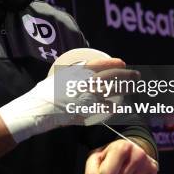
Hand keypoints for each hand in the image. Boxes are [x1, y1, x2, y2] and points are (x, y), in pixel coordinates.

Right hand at [0, 56, 136, 142]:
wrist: (37, 110)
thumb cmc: (42, 93)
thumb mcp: (55, 77)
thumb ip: (69, 74)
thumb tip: (77, 71)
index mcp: (77, 72)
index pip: (99, 64)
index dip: (112, 63)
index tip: (121, 62)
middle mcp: (85, 82)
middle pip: (111, 76)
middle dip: (126, 75)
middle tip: (136, 75)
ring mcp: (88, 97)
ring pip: (112, 91)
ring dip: (124, 89)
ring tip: (132, 88)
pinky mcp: (88, 110)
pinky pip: (104, 108)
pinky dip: (111, 108)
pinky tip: (116, 108)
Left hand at [84, 139, 157, 173]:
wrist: (129, 148)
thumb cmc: (108, 155)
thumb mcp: (96, 158)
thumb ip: (92, 172)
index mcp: (121, 147)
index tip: (105, 167)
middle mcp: (137, 153)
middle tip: (115, 170)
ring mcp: (147, 162)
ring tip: (124, 172)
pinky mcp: (154, 170)